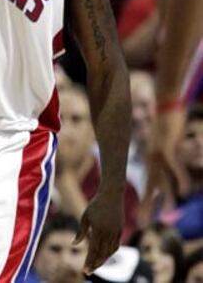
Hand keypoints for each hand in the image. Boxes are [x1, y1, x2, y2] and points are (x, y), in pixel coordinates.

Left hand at [74, 192, 122, 273]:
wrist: (112, 194)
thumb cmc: (96, 204)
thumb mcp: (85, 216)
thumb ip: (81, 232)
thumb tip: (73, 244)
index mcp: (98, 230)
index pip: (93, 251)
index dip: (89, 262)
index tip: (84, 270)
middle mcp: (108, 233)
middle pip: (102, 254)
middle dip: (95, 264)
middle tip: (88, 272)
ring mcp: (116, 232)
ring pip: (110, 252)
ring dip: (103, 260)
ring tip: (95, 265)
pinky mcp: (120, 230)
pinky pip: (116, 246)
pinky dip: (110, 253)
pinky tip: (104, 255)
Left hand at [140, 109, 188, 224]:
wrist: (165, 103)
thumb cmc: (167, 123)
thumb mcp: (165, 142)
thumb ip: (166, 156)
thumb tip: (167, 167)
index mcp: (151, 159)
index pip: (147, 183)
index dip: (144, 200)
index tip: (140, 218)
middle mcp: (152, 157)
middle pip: (150, 185)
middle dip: (146, 204)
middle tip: (142, 223)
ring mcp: (159, 152)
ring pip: (163, 178)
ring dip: (166, 196)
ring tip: (168, 213)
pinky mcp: (169, 145)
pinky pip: (175, 165)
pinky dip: (181, 177)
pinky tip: (186, 191)